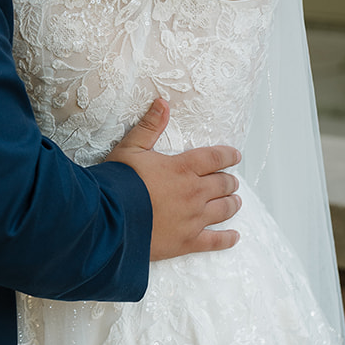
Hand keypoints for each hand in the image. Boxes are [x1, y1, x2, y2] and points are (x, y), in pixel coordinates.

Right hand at [107, 98, 241, 259]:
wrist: (109, 219)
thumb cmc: (118, 182)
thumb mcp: (130, 148)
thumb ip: (149, 126)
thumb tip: (163, 103)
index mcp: (182, 168)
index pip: (214, 158)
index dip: (228, 155)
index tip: (235, 156)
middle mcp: (194, 192)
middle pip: (222, 184)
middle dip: (229, 181)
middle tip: (231, 181)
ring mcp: (193, 218)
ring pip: (223, 209)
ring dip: (232, 204)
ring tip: (236, 202)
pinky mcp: (187, 241)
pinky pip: (215, 241)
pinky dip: (227, 239)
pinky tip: (234, 237)